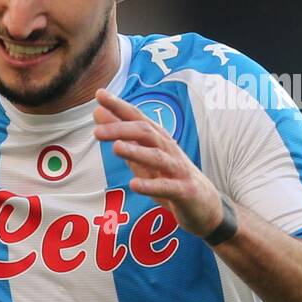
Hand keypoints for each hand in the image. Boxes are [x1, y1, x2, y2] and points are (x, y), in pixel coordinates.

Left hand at [92, 88, 223, 237]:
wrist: (204, 207)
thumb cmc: (170, 178)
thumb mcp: (143, 157)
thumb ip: (122, 137)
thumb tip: (98, 113)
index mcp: (158, 140)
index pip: (137, 118)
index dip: (119, 106)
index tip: (100, 94)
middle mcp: (168, 150)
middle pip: (146, 134)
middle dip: (122, 130)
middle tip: (96, 131)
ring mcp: (178, 170)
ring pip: (157, 157)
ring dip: (136, 152)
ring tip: (116, 148)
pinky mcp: (184, 191)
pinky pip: (167, 187)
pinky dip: (151, 185)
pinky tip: (134, 185)